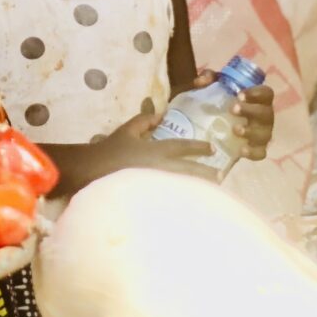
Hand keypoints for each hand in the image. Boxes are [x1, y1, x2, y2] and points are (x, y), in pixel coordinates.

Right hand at [44, 111, 216, 193]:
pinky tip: (192, 201)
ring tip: (212, 190)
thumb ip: (144, 121)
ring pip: (185, 185)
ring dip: (199, 186)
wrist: (94, 171)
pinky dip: (185, 196)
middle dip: (206, 172)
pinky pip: (174, 196)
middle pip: (190, 170)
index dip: (199, 147)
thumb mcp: (126, 130)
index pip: (182, 147)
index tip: (212, 148)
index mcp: (156, 150)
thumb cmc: (111, 150)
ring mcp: (158, 184)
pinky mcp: (153, 197)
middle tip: (221, 175)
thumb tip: (161, 115)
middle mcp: (161, 168)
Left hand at [189, 70, 275, 160]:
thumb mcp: (214, 86)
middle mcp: (263, 116)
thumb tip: (200, 81)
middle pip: (266, 113)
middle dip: (251, 111)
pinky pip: (260, 153)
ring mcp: (262, 133)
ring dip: (251, 131)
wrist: (215, 126)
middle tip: (233, 109)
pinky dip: (253, 152)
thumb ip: (208, 78)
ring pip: (265, 134)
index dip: (256, 93)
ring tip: (235, 130)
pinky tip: (241, 150)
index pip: (266, 93)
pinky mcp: (257, 149)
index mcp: (257, 99)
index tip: (240, 94)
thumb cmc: (220, 101)